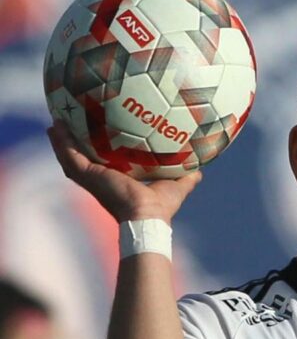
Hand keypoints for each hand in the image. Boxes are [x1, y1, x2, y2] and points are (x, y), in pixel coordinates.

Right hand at [46, 120, 201, 222]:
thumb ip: (186, 175)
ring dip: (61, 140)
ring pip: (70, 156)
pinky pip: (69, 157)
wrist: (148, 217)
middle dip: (75, 143)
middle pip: (83, 158)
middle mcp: (102, 180)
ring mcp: (92, 179)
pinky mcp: (87, 177)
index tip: (96, 134)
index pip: (105, 163)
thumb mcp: (177, 184)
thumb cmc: (161, 207)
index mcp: (118, 180)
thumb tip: (200, 168)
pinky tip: (55, 127)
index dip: (99, 149)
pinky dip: (60, 143)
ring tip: (55, 121)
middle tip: (68, 124)